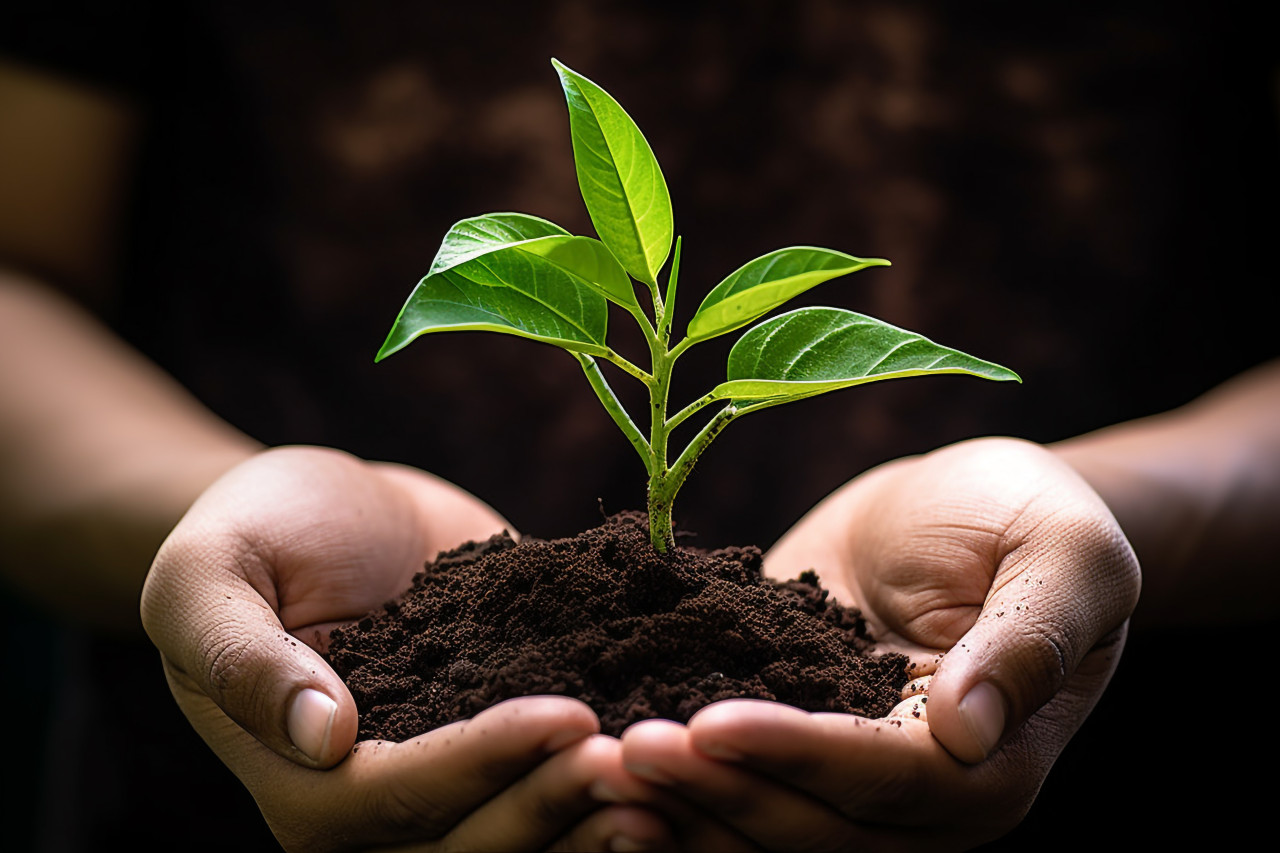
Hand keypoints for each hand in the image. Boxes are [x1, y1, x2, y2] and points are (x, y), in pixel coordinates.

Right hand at [141, 446, 670, 850]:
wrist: (326, 506)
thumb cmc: (252, 532)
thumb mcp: (210, 576)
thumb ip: (242, 657)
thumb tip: (321, 736)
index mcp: (306, 784)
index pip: (400, 800)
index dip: (485, 766)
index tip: (567, 717)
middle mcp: (382, 804)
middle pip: (475, 838)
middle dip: (558, 803)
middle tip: (641, 763)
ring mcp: (452, 774)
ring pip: (526, 828)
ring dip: (596, 810)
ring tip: (671, 774)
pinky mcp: (504, 735)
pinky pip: (554, 772)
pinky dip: (612, 774)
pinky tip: (681, 748)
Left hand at [618, 437, 1140, 849]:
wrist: (973, 504)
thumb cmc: (1033, 515)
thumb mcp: (1066, 553)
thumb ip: (1031, 637)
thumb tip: (970, 728)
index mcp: (991, 766)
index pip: (884, 780)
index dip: (795, 758)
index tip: (708, 725)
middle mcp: (916, 797)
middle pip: (808, 823)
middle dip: (712, 789)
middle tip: (618, 749)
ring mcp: (848, 777)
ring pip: (759, 819)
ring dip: (678, 799)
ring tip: (590, 758)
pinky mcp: (793, 736)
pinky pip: (733, 773)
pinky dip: (675, 773)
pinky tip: (599, 744)